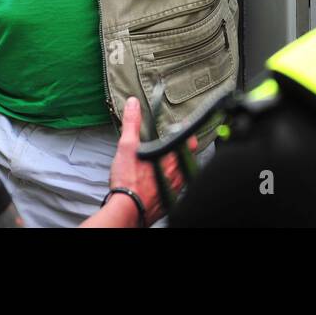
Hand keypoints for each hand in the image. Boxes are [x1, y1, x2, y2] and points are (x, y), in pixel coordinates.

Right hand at [106, 96, 190, 224]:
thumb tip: (133, 104)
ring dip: (179, 166)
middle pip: (188, 158)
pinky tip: (162, 181)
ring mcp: (175, 189)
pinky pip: (176, 189)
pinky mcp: (168, 201)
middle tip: (176, 143)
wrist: (127, 210)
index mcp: (171, 159)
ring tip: (169, 161)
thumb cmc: (129, 181)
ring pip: (183, 174)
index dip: (186, 133)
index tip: (183, 127)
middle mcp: (177, 175)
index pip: (189, 142)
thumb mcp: (127, 146)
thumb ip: (132, 123)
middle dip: (183, 150)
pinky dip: (172, 182)